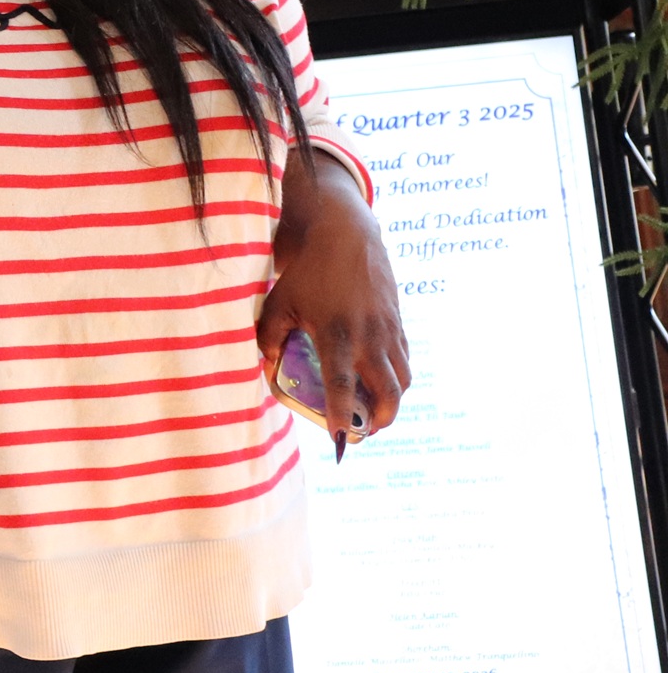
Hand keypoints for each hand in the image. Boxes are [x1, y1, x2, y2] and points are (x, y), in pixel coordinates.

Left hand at [259, 148, 410, 451]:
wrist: (344, 232)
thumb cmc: (306, 268)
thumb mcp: (279, 300)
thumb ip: (270, 336)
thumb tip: (268, 365)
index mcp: (336, 334)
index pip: (343, 387)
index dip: (343, 416)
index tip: (340, 440)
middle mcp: (368, 336)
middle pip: (388, 392)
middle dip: (381, 420)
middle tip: (365, 431)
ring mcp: (388, 329)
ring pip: (402, 379)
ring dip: (392, 400)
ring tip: (374, 411)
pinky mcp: (397, 320)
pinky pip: (404, 358)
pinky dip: (396, 376)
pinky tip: (380, 380)